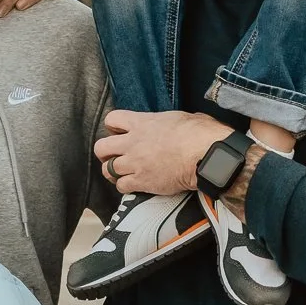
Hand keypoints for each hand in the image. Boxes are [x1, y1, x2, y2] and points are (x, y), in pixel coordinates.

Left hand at [96, 109, 229, 194]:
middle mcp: (133, 142)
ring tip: (122, 173)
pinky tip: (134, 185)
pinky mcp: (142, 182)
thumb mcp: (180, 117)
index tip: (119, 133)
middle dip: (104, 153)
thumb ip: (167, 121)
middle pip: (101, 147)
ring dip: (113, 172)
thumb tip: (177, 123)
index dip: (112, 127)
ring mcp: (135, 163)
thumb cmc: (199, 134)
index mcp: (142, 123)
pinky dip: (124, 187)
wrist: (205, 154)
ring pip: (107, 169)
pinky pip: (121, 186)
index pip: (112, 119)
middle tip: (113, 156)